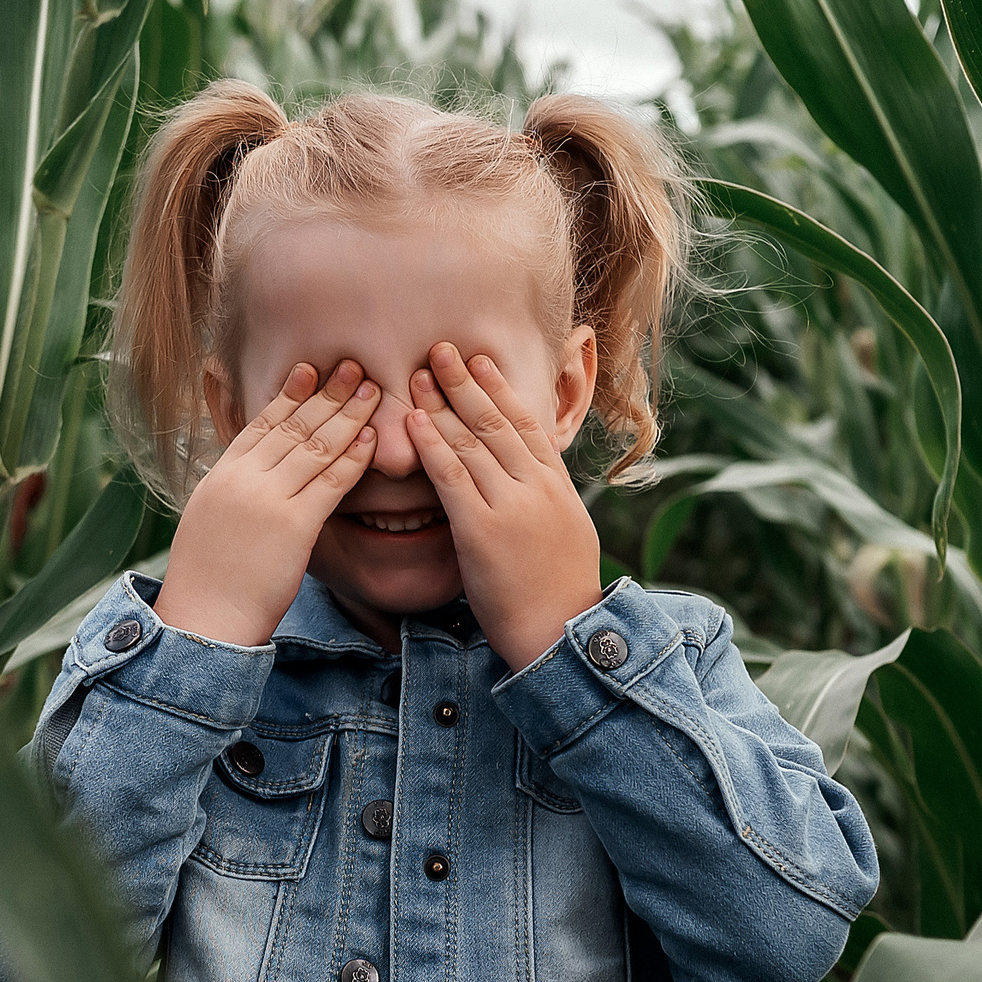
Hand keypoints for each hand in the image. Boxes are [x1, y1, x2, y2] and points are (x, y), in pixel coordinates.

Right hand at [154, 361, 381, 645]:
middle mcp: (243, 479)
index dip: (289, 395)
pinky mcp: (293, 526)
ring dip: (348, 415)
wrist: (202, 619)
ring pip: (315, 446)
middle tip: (354, 365)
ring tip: (372, 390)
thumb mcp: (208, 522)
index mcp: (221, 475)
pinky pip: (330, 483)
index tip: (310, 369)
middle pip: (292, 425)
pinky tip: (372, 438)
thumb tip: (244, 484)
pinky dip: (354, 457)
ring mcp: (268, 500)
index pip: (260, 424)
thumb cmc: (207, 581)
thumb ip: (231, 494)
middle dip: (327, 393)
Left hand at [408, 343, 604, 669]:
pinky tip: (414, 422)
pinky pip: (452, 477)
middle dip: (466, 382)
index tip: (480, 361)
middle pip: (496, 421)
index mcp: (556, 486)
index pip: (526, 423)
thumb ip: (546, 499)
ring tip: (418, 374)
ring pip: (472, 442)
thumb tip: (532, 478)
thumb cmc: (560, 592)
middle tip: (440, 349)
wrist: (562, 631)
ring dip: (442, 403)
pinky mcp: (481, 530)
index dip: (499, 389)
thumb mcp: (567, 532)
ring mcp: (510, 505)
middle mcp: (536, 487)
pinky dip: (432, 445)